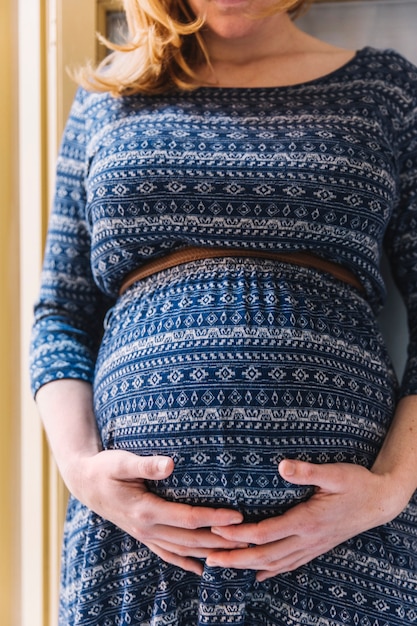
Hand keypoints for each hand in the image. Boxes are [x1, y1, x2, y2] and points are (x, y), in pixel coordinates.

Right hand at [67, 450, 244, 575]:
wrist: (84, 483)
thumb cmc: (105, 468)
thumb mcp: (121, 462)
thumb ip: (146, 464)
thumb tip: (170, 463)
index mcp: (145, 510)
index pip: (188, 518)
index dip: (214, 518)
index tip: (238, 515)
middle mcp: (147, 528)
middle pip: (191, 539)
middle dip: (221, 540)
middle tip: (248, 538)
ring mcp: (145, 535)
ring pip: (183, 549)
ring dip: (209, 552)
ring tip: (235, 553)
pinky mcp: (144, 535)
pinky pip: (168, 553)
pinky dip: (186, 562)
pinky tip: (201, 569)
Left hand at [206, 459, 405, 580]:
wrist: (380, 501)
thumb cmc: (357, 483)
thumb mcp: (334, 473)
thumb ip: (307, 471)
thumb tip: (282, 466)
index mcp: (307, 520)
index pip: (266, 532)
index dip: (239, 534)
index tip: (216, 530)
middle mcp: (308, 539)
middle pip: (265, 555)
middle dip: (235, 558)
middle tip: (208, 559)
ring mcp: (312, 546)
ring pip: (275, 563)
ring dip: (247, 566)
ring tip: (223, 566)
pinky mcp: (317, 547)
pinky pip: (290, 564)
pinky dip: (271, 571)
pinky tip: (259, 574)